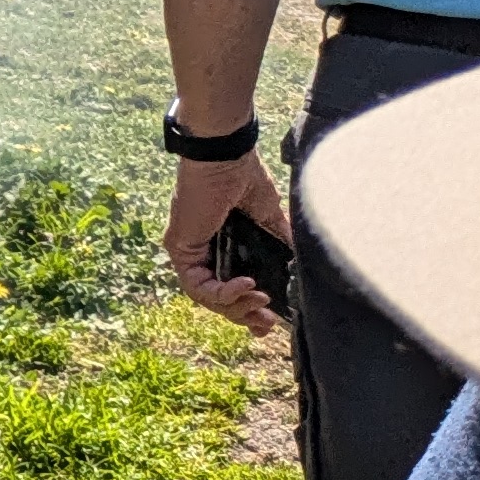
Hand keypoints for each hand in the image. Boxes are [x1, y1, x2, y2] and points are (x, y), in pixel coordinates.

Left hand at [165, 153, 287, 333]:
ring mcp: (186, 251)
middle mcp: (200, 251)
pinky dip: (222, 292)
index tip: (269, 323)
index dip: (247, 309)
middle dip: (244, 315)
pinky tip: (246, 286)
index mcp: (221, 245)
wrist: (226, 155)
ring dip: (235, 307)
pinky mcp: (179, 248)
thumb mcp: (268, 217)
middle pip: (217, 299)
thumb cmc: (244, 176)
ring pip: (206, 297)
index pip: (228, 288)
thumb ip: (279, 241)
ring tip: (261, 302)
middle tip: (267, 323)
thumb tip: (299, 267)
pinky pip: (196, 285)